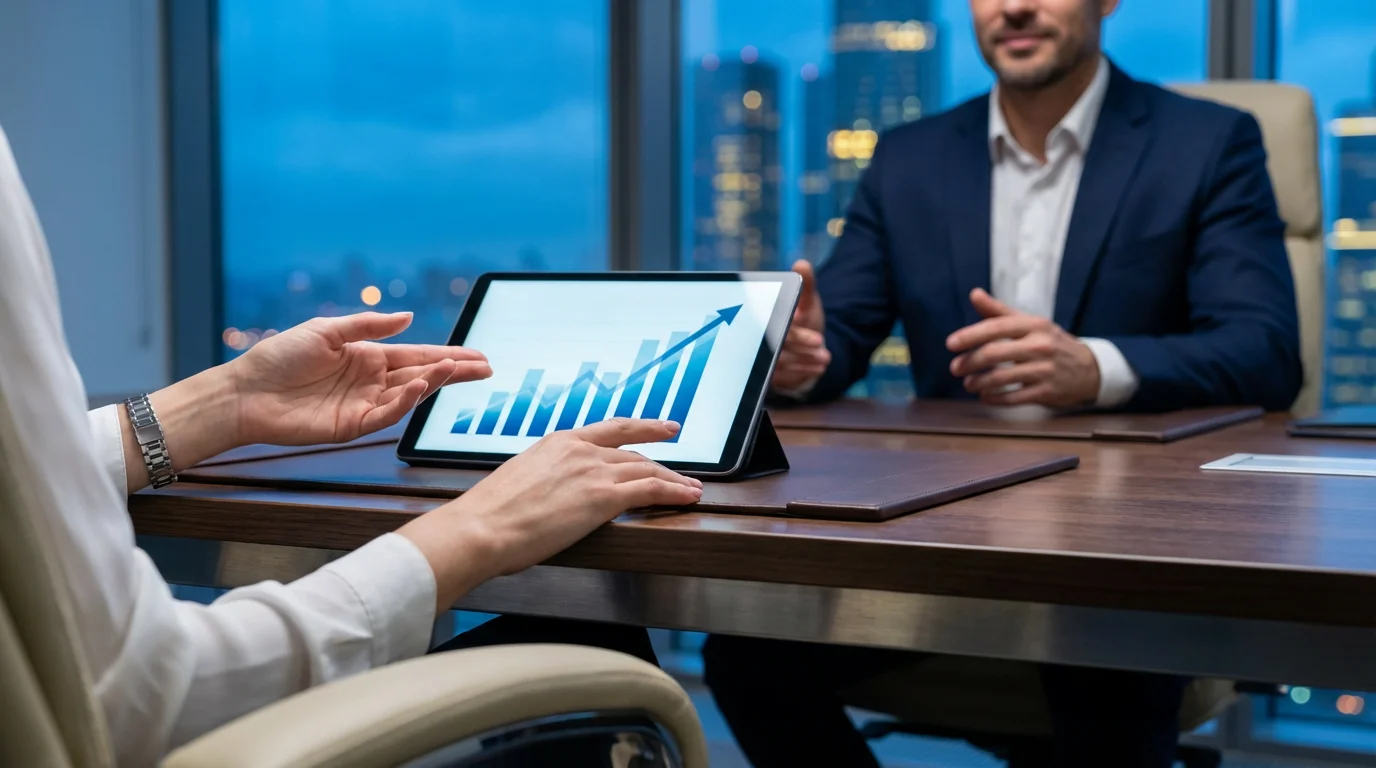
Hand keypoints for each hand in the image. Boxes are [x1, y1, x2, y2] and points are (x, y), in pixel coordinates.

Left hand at [229, 312, 491, 445]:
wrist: (246, 392)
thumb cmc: (279, 357)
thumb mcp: (326, 330)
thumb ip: (369, 325)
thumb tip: (408, 317)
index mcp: (367, 356)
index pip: (417, 355)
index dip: (448, 354)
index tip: (477, 354)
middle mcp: (371, 381)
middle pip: (423, 375)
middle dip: (455, 371)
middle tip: (486, 367)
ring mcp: (364, 405)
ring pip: (410, 394)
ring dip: (434, 382)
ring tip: (456, 368)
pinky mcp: (352, 426)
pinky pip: (387, 414)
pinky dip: (406, 401)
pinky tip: (420, 385)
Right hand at [397, 418, 702, 609]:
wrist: (481, 528)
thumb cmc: (488, 516)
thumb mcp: (518, 482)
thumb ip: (542, 481)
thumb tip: (547, 496)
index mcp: (557, 443)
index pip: (609, 431)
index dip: (640, 427)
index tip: (659, 426)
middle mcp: (579, 450)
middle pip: (633, 451)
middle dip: (660, 457)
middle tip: (680, 462)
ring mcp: (594, 471)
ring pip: (647, 469)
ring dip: (673, 479)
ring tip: (691, 488)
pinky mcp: (604, 497)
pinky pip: (652, 489)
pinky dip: (675, 491)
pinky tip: (689, 496)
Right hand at [772, 259, 830, 390]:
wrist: (804, 347)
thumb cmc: (803, 320)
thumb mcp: (807, 302)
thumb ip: (806, 285)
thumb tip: (802, 264)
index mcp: (765, 315)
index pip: (773, 319)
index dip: (789, 324)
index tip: (806, 322)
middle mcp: (759, 336)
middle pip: (775, 342)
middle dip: (799, 343)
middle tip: (820, 342)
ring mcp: (761, 356)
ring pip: (779, 361)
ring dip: (804, 359)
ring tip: (825, 357)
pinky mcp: (767, 374)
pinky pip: (782, 376)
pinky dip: (802, 372)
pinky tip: (819, 368)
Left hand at [946, 289, 1099, 407]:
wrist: (1089, 368)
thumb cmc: (1051, 342)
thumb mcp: (1030, 323)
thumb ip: (999, 311)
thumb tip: (974, 294)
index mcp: (1033, 325)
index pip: (996, 327)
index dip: (971, 335)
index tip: (951, 344)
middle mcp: (1040, 346)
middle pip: (994, 353)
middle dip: (969, 362)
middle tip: (955, 368)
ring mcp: (1044, 370)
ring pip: (1002, 378)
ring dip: (979, 382)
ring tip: (968, 384)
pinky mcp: (1047, 392)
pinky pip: (1014, 398)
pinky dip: (995, 398)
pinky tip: (985, 396)